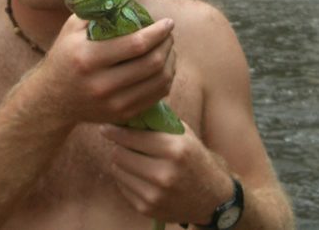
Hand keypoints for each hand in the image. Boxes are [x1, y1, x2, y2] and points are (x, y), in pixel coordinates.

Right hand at [32, 0, 174, 125]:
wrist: (51, 99)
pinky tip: (163, 67)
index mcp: (88, 57)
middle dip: (167, 45)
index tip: (168, 22)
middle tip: (169, 34)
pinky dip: (165, 80)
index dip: (158, 32)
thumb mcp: (74, 26)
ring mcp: (112, 103)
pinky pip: (155, 97)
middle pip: (151, 63)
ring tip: (169, 49)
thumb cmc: (64, 55)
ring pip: (158, 82)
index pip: (136, 44)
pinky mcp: (121, 114)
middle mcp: (100, 83)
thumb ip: (103, 4)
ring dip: (170, 62)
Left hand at [100, 122, 232, 224]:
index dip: (115, 131)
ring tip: (134, 159)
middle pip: (120, 155)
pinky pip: (122, 187)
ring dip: (121, 163)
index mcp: (175, 150)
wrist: (212, 198)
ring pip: (118, 171)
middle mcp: (165, 174)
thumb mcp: (184, 135)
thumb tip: (130, 109)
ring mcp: (155, 194)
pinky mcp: (147, 209)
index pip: (132, 137)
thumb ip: (158, 122)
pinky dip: (127, 179)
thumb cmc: (195, 159)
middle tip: (121, 143)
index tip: (106, 127)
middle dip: (119, 147)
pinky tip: (140, 176)